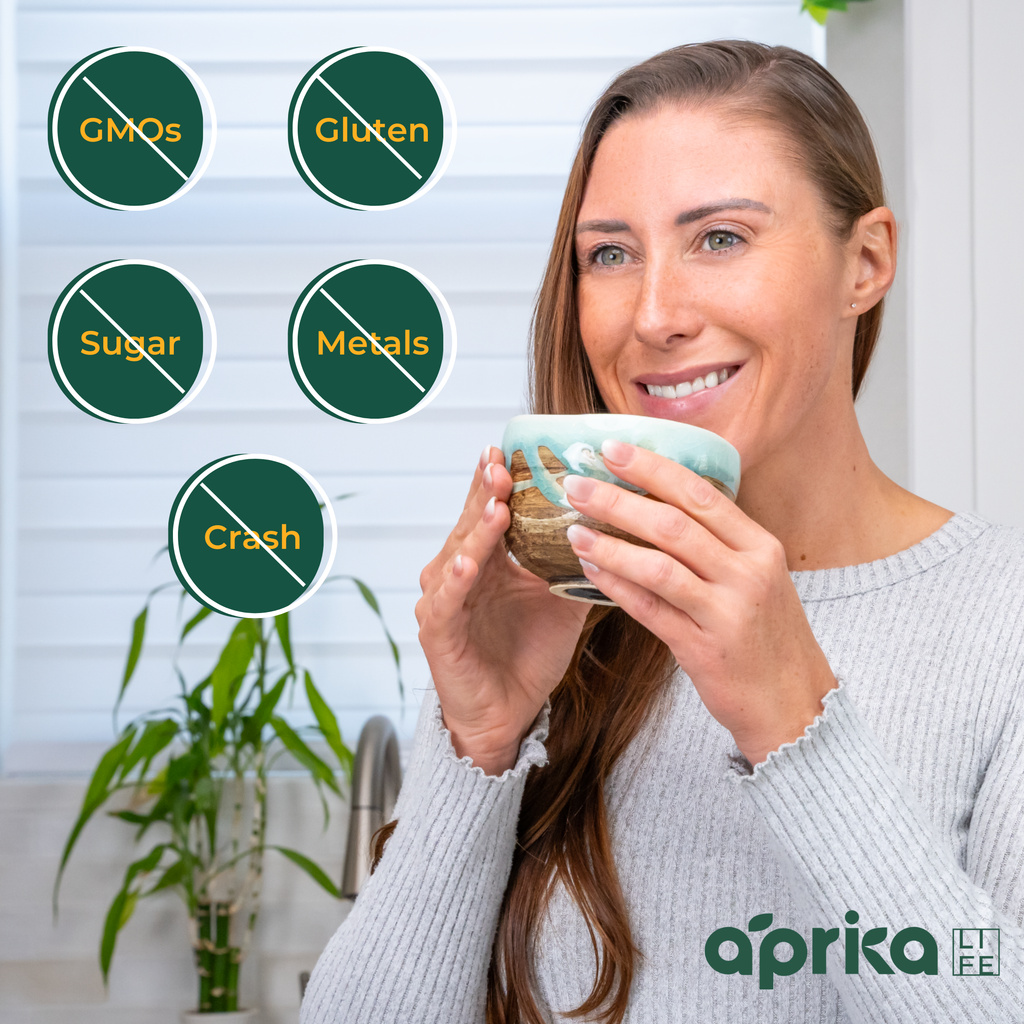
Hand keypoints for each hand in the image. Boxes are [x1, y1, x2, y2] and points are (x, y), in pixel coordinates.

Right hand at [415, 447, 589, 775]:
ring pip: (458, 556)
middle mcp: (460, 573)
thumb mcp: (562, 603)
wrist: (510, 713)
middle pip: (471, 524)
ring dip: (476, 531)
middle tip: (499, 462)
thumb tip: (619, 530)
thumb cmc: (528, 656)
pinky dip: (456, 581)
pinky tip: (468, 563)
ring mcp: (444, 601)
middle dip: (485, 493)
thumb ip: (578, 565)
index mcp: (489, 561)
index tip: (507, 449)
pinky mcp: (439, 633)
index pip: (489, 511)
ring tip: (495, 505)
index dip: (495, 481)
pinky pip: (446, 602)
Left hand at [563, 439, 835, 765]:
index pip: (701, 493)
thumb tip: (659, 502)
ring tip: (573, 529)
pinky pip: (651, 610)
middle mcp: (749, 573)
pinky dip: (616, 587)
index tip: (612, 449)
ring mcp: (728, 613)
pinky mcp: (704, 650)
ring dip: (610, 544)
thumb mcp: (758, 578)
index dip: (652, 468)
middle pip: (674, 523)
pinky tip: (589, 572)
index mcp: (761, 546)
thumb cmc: (768, 637)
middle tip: (576, 484)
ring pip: (659, 566)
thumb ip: (718, 543)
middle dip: (618, 499)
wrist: (796, 706)